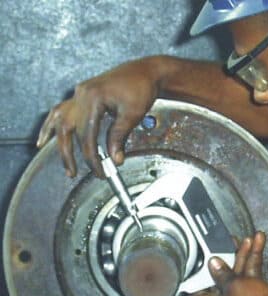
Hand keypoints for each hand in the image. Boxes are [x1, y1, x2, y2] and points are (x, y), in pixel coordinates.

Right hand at [37, 58, 159, 176]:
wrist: (145, 72)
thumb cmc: (141, 88)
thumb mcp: (132, 115)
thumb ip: (119, 137)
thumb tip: (114, 159)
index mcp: (93, 97)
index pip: (87, 135)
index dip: (91, 156)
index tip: (99, 171)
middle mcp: (81, 94)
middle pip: (68, 129)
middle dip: (70, 154)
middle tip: (74, 173)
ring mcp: (79, 94)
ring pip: (60, 121)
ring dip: (59, 143)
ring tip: (62, 162)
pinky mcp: (82, 96)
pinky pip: (61, 111)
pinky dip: (52, 126)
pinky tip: (45, 139)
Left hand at [190, 231, 267, 295]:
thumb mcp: (233, 284)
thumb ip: (221, 272)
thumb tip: (213, 264)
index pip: (197, 292)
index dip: (194, 277)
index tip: (193, 264)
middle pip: (220, 277)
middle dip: (224, 258)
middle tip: (222, 244)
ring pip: (238, 271)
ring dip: (242, 254)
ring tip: (244, 239)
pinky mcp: (255, 292)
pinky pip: (250, 272)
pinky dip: (254, 258)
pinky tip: (257, 243)